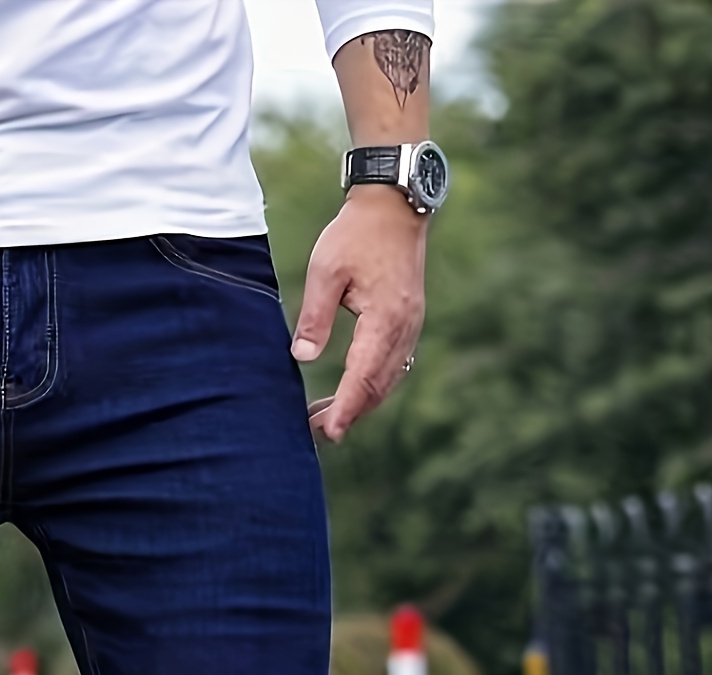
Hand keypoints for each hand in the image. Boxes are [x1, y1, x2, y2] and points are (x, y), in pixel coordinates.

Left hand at [291, 185, 426, 443]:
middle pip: (378, 386)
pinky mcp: (407, 322)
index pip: (363, 376)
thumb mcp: (326, 270)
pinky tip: (350, 391)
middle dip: (349, 413)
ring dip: (360, 402)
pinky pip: (393, 365)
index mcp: (385, 318)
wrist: (393, 204)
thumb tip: (301, 357)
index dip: (345, 407)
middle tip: (318, 432)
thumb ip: (314, 316)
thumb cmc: (356, 233)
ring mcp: (410, 326)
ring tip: (327, 417)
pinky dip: (372, 384)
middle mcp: (404, 328)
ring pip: (387, 379)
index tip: (330, 432)